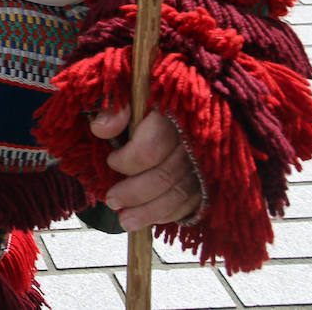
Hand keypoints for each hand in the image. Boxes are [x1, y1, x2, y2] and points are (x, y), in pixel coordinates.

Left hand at [90, 106, 200, 231]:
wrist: (197, 98)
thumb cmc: (158, 94)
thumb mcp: (135, 90)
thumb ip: (117, 107)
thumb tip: (100, 129)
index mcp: (175, 116)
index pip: (151, 148)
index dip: (127, 160)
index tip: (112, 161)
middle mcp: (194, 142)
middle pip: (165, 177)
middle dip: (134, 193)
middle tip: (111, 200)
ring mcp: (206, 164)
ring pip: (180, 194)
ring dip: (150, 212)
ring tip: (125, 221)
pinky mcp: (211, 179)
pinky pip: (193, 203)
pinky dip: (170, 213)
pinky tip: (150, 219)